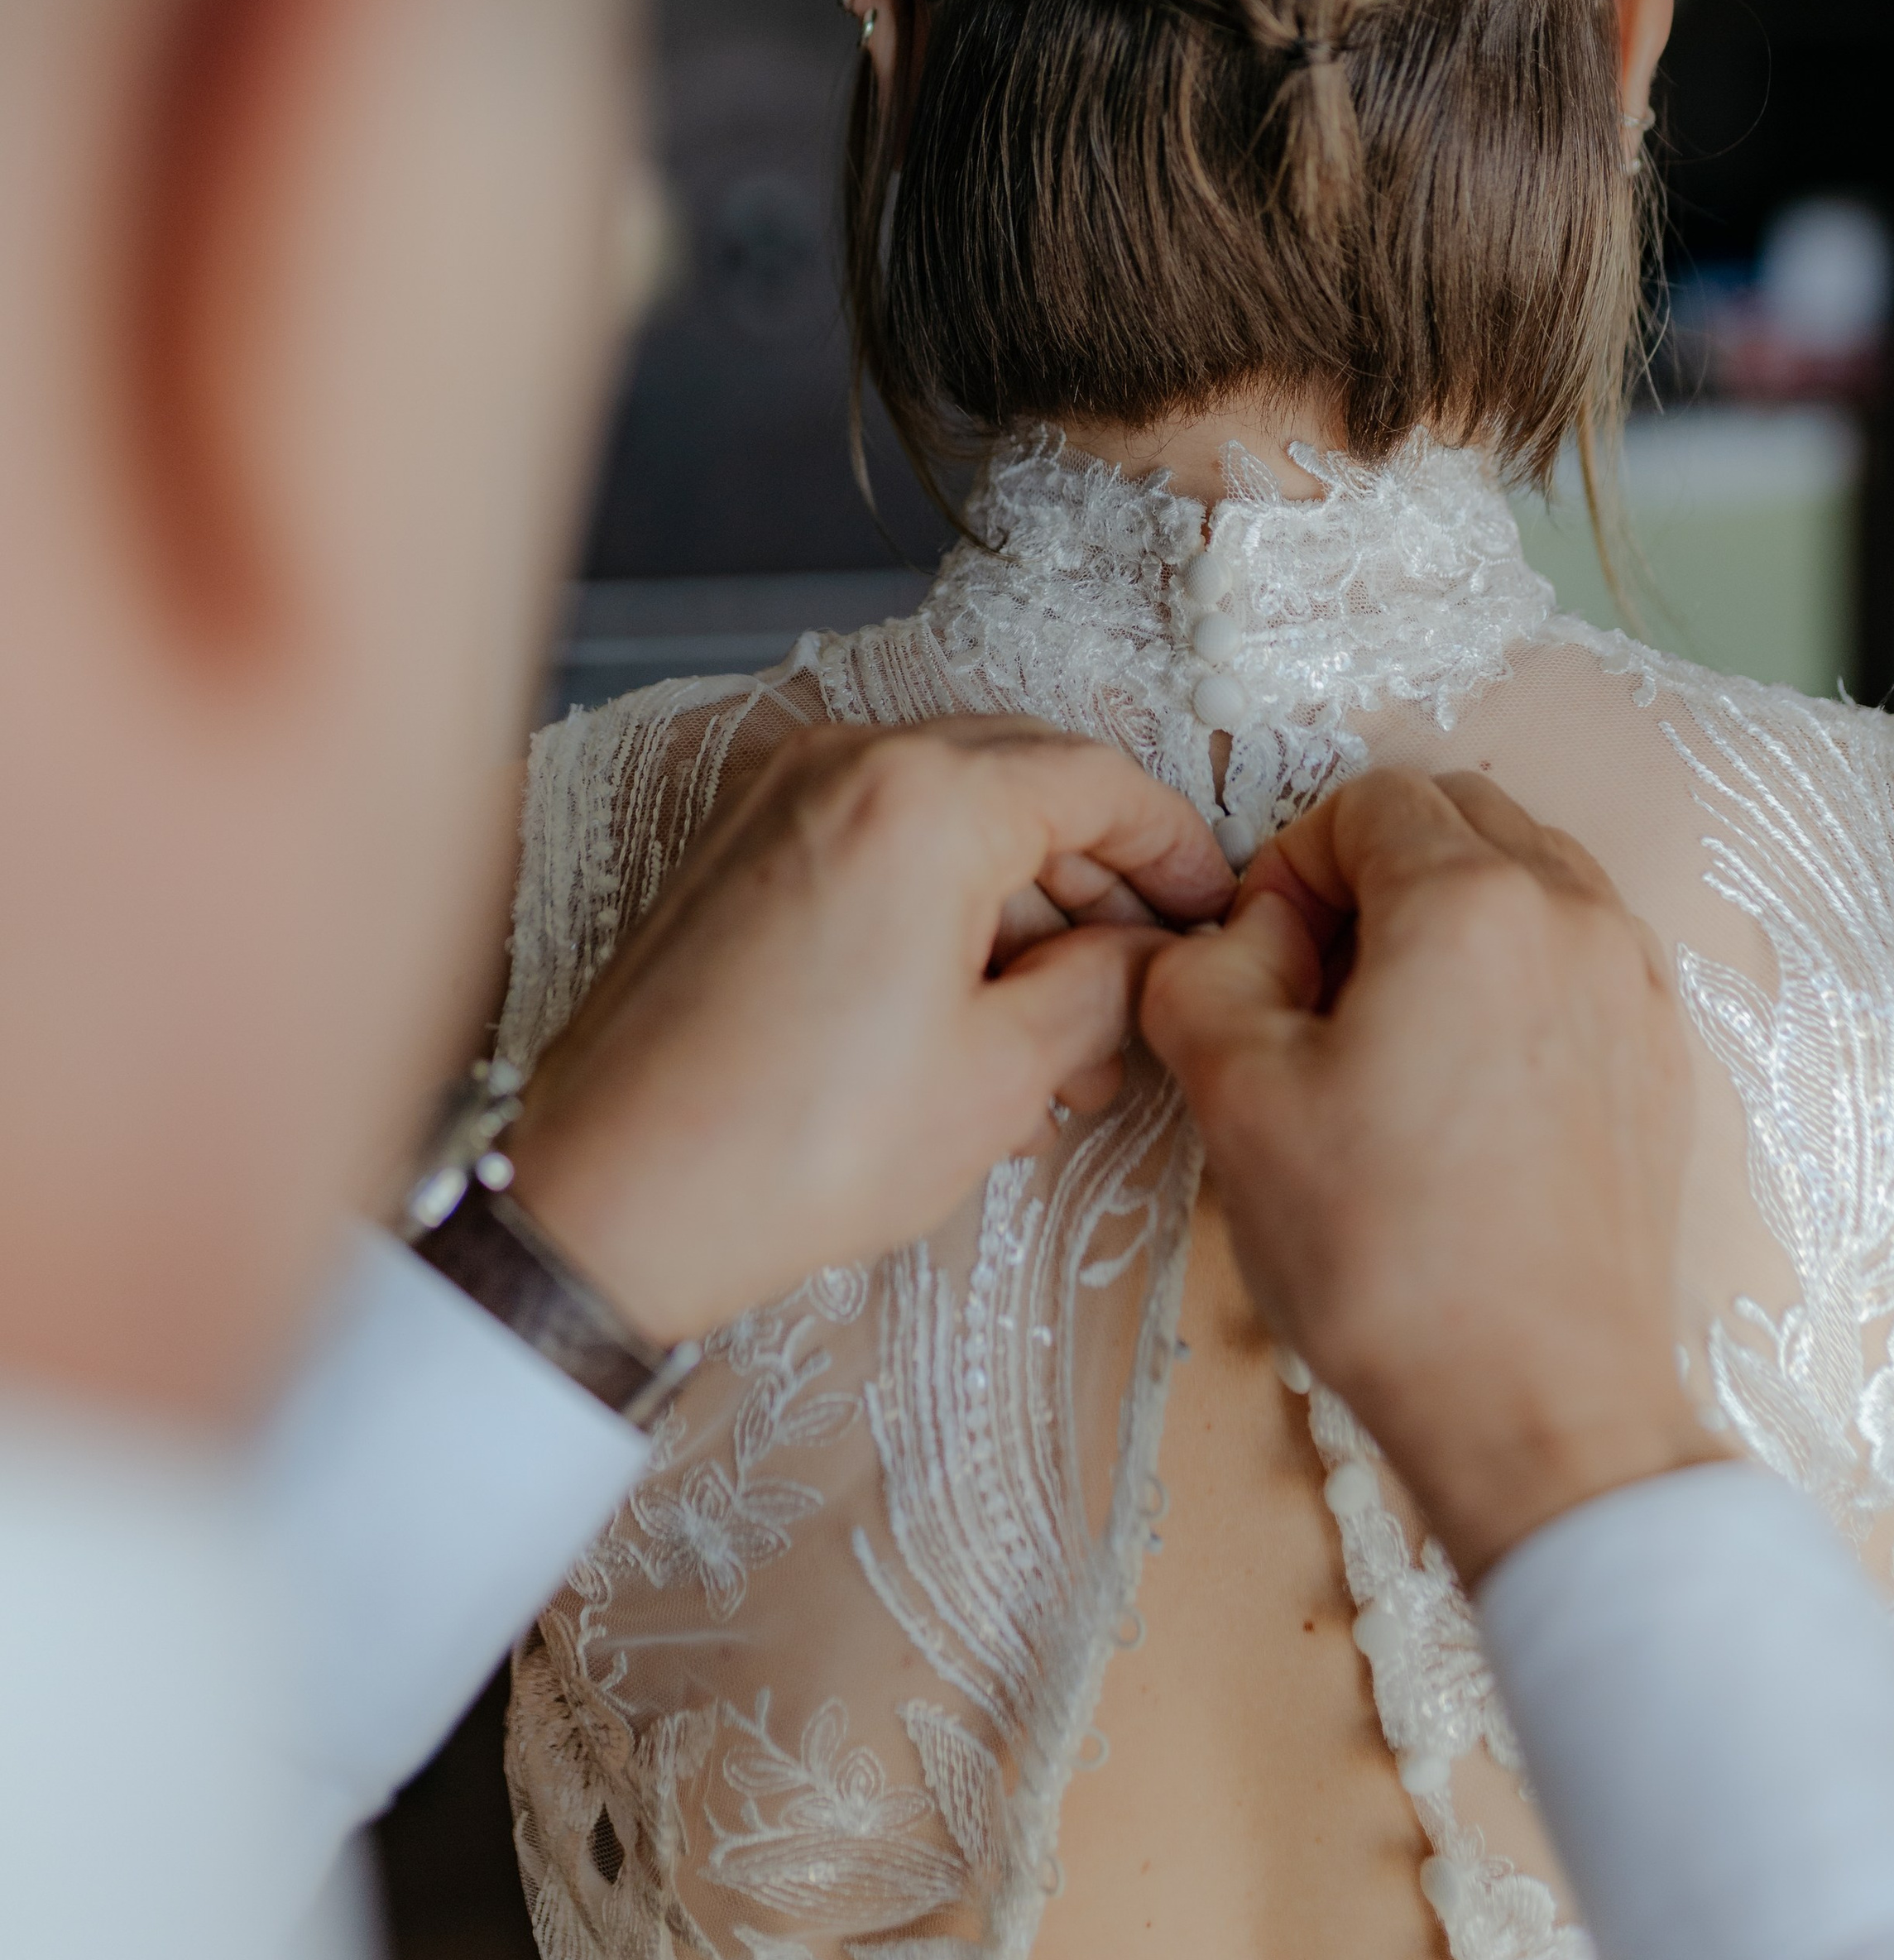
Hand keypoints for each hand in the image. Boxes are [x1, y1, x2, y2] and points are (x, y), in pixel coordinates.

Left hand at [506, 717, 1232, 1343]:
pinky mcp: (738, 850)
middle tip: (1146, 980)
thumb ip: (1100, 987)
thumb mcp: (1000, 1074)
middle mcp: (847, 763)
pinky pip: (876, 844)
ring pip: (949, 816)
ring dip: (1022, 904)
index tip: (1215, 908)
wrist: (613, 1196)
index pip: (1097, 778)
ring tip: (1064, 1038)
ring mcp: (780, 798)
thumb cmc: (799, 1141)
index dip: (1177, 845)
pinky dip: (942, 905)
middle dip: (1100, 880)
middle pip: (1023, 781)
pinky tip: (976, 1012)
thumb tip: (1142, 956)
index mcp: (925, 796)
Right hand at [1140, 767, 1723, 1585]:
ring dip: (1447, 918)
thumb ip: (1204, 971)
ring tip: (1389, 1037)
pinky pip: (1578, 959)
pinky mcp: (1665, 1061)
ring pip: (1528, 880)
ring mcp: (1638, 987)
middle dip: (1374, 873)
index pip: (1367, 799)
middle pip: (1460, 817)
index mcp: (1473, 901)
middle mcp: (1577, 916)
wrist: (1542, 1412)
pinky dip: (1514, 977)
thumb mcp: (1236, 1096)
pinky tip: (1462, 1085)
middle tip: (1316, 988)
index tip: (1260, 959)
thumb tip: (1240, 939)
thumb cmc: (1389, 1257)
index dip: (1291, 864)